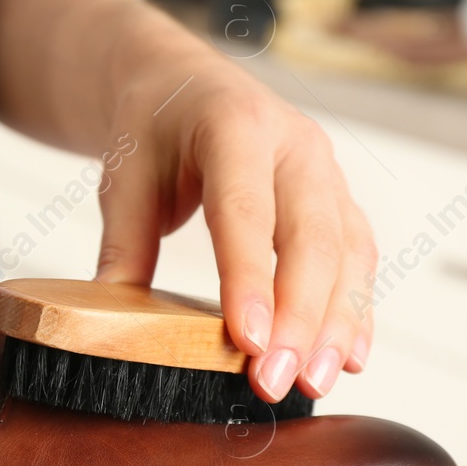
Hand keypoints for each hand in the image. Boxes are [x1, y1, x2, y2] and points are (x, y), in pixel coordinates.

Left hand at [94, 37, 377, 403]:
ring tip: (315, 383)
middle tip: (276, 381)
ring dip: (336, 323)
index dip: (248, 278)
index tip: (247, 341)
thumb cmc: (154, 126)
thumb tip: (107, 321)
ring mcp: (325, 170)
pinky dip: (357, 308)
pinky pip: (359, 256)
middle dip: (299, 318)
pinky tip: (350, 358)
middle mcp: (294, 143)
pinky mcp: (338, 199)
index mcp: (235, 124)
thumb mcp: (124, 173)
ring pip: (348, 251)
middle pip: (311, 237)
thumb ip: (123, 243)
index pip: (245, 210)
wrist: (184, 82)